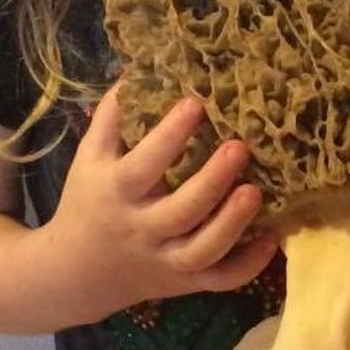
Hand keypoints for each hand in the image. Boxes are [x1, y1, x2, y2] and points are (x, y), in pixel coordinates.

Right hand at [43, 83, 277, 324]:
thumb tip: (140, 67)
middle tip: (240, 146)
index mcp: (117, 193)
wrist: (77, 273)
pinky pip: (221, 280)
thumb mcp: (89, 157)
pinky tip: (272, 237)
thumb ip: (112, 116)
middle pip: (181, 211)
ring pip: (204, 251)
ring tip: (257, 191)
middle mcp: (143, 229)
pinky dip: (249, 264)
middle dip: (212, 180)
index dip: (170, 135)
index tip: (196, 103)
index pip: (144, 164)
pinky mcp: (186, 283)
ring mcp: (167, 261)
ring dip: (233, 223)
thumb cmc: (89, 202)